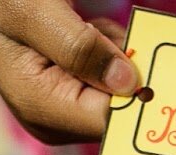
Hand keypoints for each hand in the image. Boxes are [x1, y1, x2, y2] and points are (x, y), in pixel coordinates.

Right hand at [0, 0, 135, 143]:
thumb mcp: (31, 13)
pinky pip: (110, 75)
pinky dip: (108, 46)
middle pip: (119, 107)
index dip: (136, 93)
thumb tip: (127, 83)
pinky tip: (83, 27)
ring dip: (115, 51)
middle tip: (94, 29)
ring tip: (81, 23)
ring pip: (120, 88)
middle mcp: (54, 118)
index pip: (110, 120)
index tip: (144, 58)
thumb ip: (79, 48)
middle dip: (124, 67)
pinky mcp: (69, 89)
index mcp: (41, 108)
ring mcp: (62, 106)